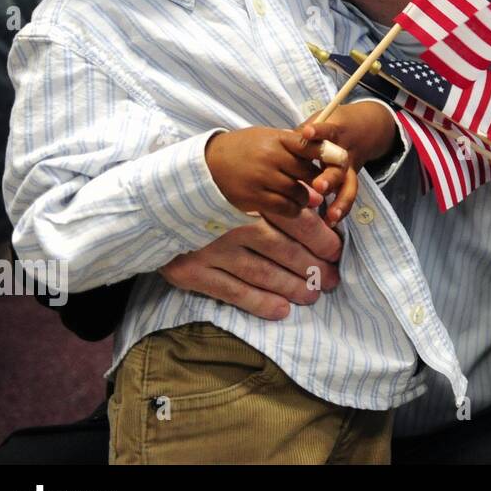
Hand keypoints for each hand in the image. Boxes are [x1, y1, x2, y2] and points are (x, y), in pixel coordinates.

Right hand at [160, 200, 342, 319]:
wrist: (153, 202)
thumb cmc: (213, 190)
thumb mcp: (246, 180)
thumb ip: (280, 191)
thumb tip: (320, 202)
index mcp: (251, 199)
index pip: (298, 220)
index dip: (322, 238)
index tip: (336, 251)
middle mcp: (233, 225)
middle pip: (284, 250)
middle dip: (313, 267)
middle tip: (331, 279)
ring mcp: (212, 250)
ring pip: (262, 273)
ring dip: (292, 287)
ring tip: (312, 296)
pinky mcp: (192, 271)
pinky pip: (232, 291)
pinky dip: (259, 303)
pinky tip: (281, 310)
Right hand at [205, 126, 337, 218]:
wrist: (209, 164)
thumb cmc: (245, 148)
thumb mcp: (267, 137)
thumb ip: (294, 145)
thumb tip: (324, 158)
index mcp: (277, 140)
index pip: (310, 145)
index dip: (328, 154)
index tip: (341, 159)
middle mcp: (271, 158)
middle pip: (308, 173)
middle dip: (319, 181)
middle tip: (323, 186)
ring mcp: (262, 179)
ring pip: (299, 193)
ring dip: (307, 198)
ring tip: (306, 197)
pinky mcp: (254, 198)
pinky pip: (285, 208)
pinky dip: (294, 209)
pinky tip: (293, 207)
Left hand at [301, 101, 396, 224]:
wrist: (364, 128)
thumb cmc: (330, 126)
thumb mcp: (319, 121)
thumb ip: (302, 133)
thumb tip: (283, 140)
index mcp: (336, 133)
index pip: (328, 131)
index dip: (319, 132)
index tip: (307, 133)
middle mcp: (345, 153)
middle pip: (340, 165)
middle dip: (330, 177)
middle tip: (319, 186)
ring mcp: (349, 168)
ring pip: (349, 185)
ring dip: (340, 201)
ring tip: (331, 216)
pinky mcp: (349, 181)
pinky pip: (347, 196)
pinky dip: (340, 209)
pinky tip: (330, 221)